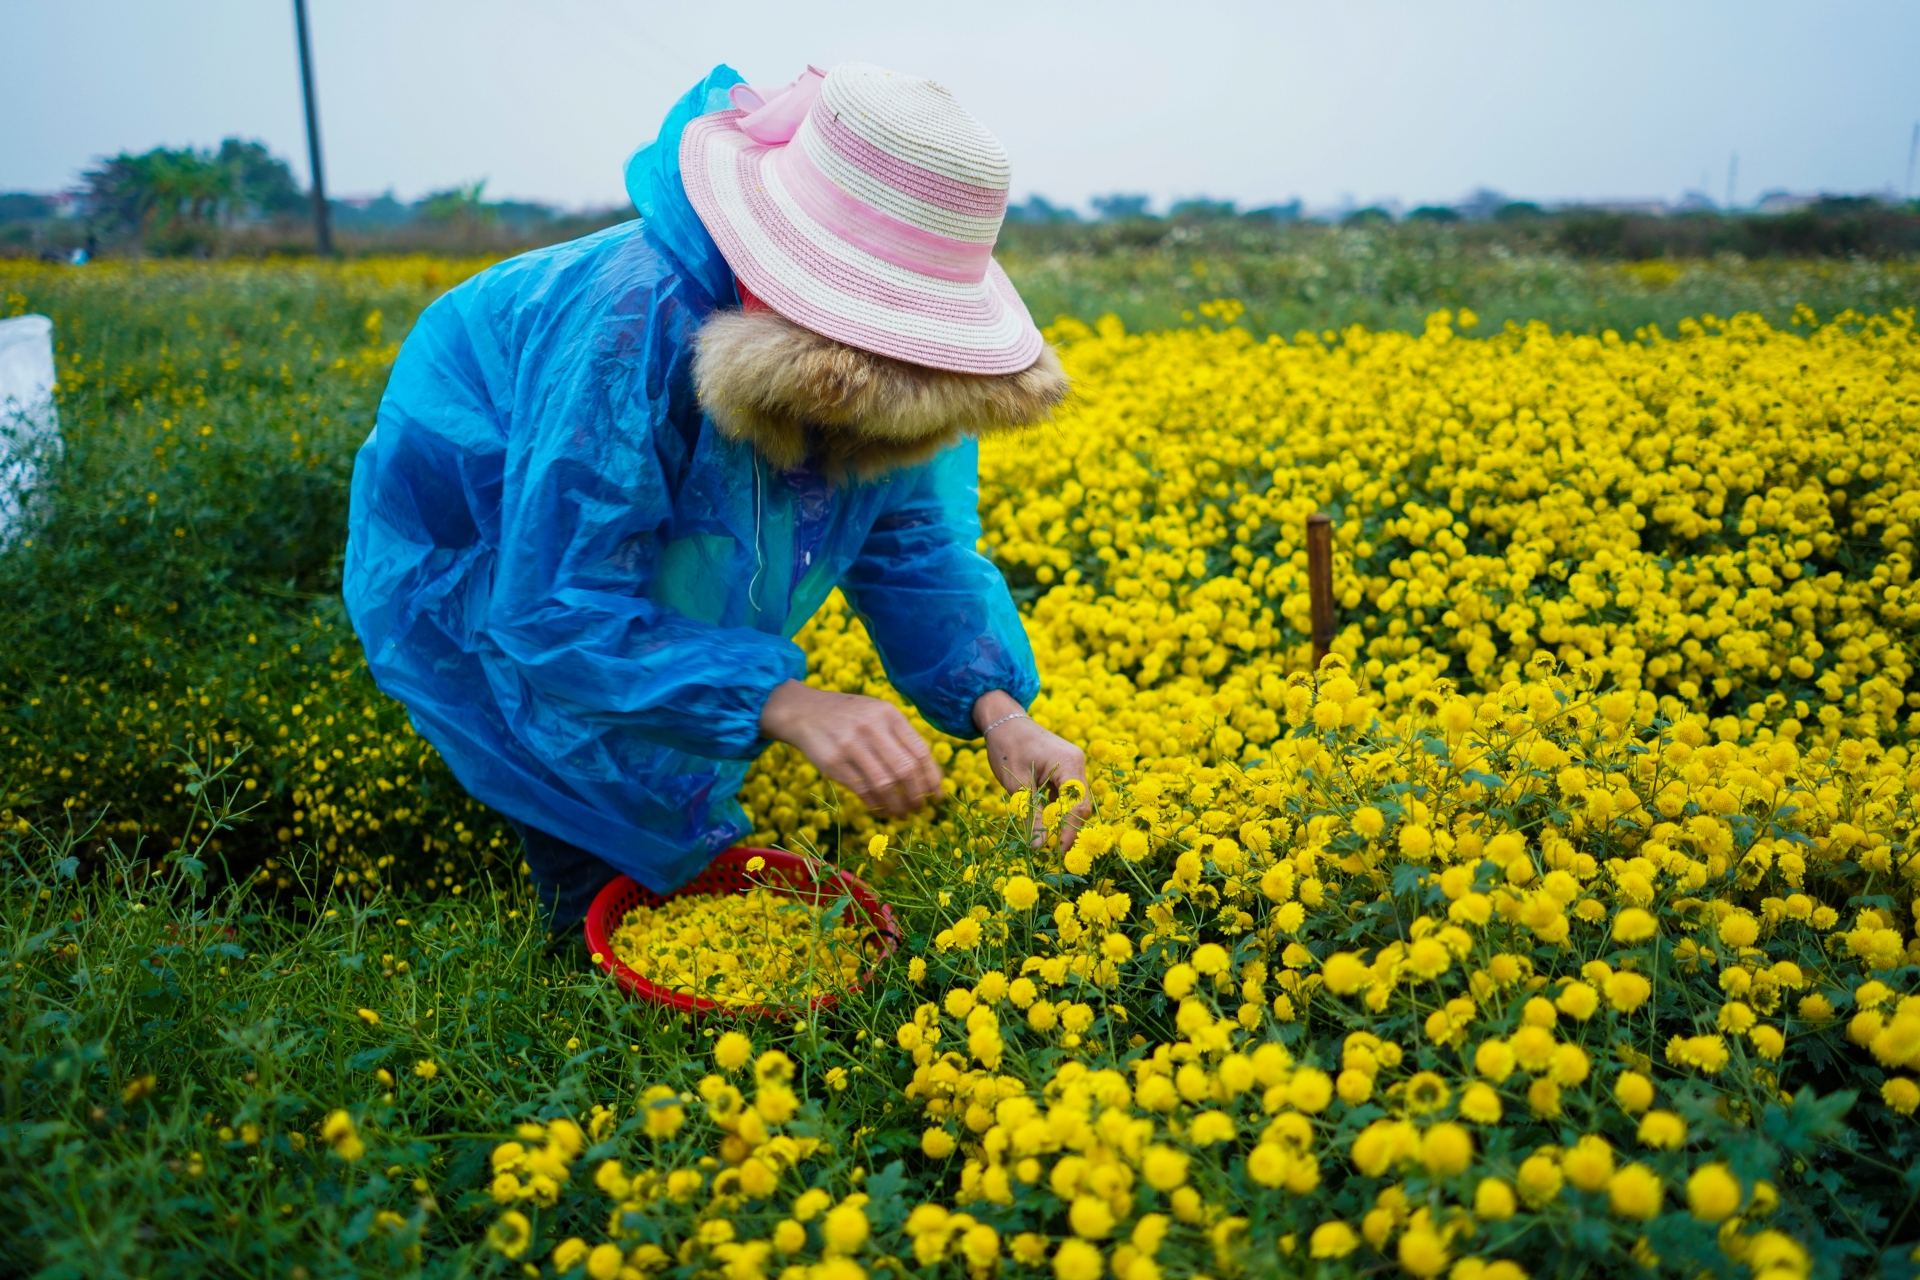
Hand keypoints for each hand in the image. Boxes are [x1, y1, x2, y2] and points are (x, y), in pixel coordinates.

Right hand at [759, 681, 941, 816]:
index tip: (936, 795)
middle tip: (920, 809)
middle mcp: (872, 727)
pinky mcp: (834, 763)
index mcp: (888, 714)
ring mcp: (851, 745)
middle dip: (918, 795)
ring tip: (903, 814)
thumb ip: (898, 735)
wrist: (803, 711)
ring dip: (898, 805)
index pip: (920, 750)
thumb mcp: (875, 713)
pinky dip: (876, 804)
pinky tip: (881, 809)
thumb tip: (927, 774)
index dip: (932, 777)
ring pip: (886, 784)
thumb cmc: (847, 716)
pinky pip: (863, 790)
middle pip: (906, 769)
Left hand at [974, 690, 1090, 848]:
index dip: (1070, 831)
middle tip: (1054, 852)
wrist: (1003, 721)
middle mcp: (1076, 763)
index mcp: (1068, 763)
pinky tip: (1043, 820)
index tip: (1059, 853)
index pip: (1078, 804)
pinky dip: (1056, 808)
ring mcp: (1072, 765)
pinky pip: (1065, 794)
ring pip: (1073, 800)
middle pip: (1079, 804)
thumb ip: (1031, 814)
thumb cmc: (1007, 747)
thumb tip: (1039, 845)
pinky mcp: (1064, 768)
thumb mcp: (1016, 784)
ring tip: (1047, 840)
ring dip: (1060, 819)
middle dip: (1067, 828)